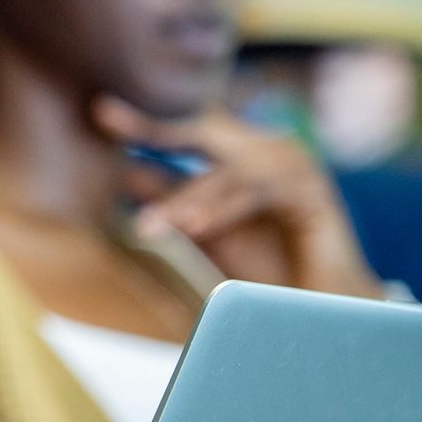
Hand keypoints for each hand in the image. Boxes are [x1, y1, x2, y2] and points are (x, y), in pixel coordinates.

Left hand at [93, 95, 383, 298]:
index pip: (188, 128)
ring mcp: (295, 167)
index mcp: (239, 155)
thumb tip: (126, 171)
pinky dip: (225, 208)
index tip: (98, 109)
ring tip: (148, 227)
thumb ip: (174, 201)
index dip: (146, 120)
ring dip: (185, 198)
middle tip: (103, 116)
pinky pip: (261, 194)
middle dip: (154, 127)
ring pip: (228, 171)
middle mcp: (267, 151)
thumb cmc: (264, 272)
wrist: (323, 312)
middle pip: (204, 130)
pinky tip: (194, 225)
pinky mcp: (317, 196)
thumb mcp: (207, 232)